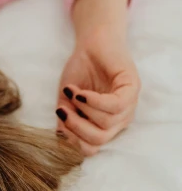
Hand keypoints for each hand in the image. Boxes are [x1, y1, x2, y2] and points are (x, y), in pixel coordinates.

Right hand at [56, 25, 140, 155]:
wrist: (90, 43)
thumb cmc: (80, 70)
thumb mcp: (66, 99)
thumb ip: (65, 120)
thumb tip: (62, 138)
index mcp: (104, 125)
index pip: (91, 147)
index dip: (72, 139)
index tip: (59, 118)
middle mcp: (119, 119)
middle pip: (99, 140)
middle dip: (76, 128)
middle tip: (62, 110)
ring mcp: (128, 105)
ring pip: (106, 124)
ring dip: (83, 109)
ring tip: (71, 92)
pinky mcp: (132, 88)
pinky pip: (115, 106)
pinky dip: (94, 101)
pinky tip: (80, 92)